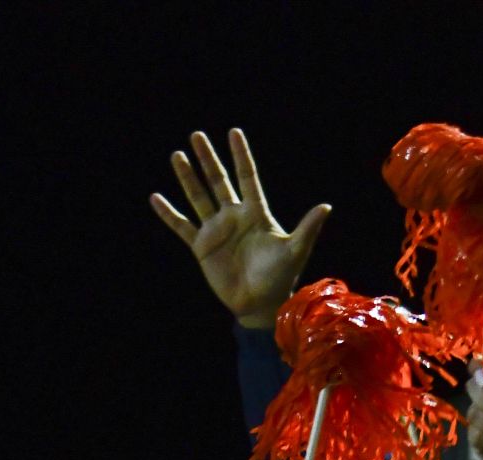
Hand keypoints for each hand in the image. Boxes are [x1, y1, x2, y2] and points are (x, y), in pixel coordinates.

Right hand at [150, 129, 329, 328]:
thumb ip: (308, 227)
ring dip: (187, 177)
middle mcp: (234, 217)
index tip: (234, 133)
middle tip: (197, 135)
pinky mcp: (202, 246)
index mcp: (256, 214)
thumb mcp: (295, 250)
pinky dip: (168, 213)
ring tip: (177, 155)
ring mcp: (216, 230)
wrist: (261, 304)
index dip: (241, 156)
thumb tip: (326, 206)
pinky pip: (182, 226)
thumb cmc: (281, 277)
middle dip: (208, 159)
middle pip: (219, 181)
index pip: (247, 178)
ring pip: (199, 197)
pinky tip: (156, 197)